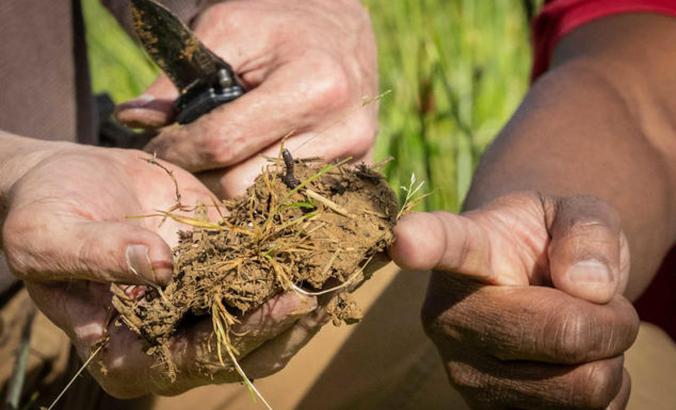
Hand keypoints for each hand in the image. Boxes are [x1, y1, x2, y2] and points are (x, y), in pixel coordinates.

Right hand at [1, 144, 322, 397]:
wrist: (63, 178)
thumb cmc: (42, 212)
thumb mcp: (46, 235)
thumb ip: (95, 256)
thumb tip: (158, 267)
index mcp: (127, 349)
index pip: (194, 359)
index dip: (244, 337)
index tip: (289, 306)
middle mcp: (172, 333)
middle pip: (242, 344)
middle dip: (290, 321)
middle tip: (333, 289)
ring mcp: (200, 298)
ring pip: (260, 311)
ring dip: (302, 294)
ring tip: (344, 269)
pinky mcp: (219, 261)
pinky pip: (259, 267)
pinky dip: (292, 257)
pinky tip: (327, 239)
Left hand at [116, 0, 377, 197]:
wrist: (340, 32)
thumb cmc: (279, 26)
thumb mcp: (226, 29)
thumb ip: (177, 77)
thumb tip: (133, 120)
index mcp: (312, 86)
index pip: (225, 143)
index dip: (179, 150)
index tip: (157, 147)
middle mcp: (343, 130)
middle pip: (246, 185)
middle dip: (204, 176)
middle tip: (186, 159)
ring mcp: (356, 158)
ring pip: (269, 202)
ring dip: (233, 187)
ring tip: (218, 162)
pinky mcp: (359, 172)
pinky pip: (296, 200)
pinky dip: (266, 190)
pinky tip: (253, 166)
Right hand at [390, 193, 639, 408]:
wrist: (531, 290)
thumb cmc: (547, 243)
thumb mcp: (571, 212)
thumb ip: (588, 230)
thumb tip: (589, 288)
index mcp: (467, 248)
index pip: (444, 244)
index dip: (424, 242)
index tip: (403, 239)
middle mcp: (449, 315)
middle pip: (564, 334)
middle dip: (612, 320)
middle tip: (597, 300)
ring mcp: (465, 372)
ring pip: (583, 389)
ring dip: (610, 359)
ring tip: (578, 330)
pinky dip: (605, 394)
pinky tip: (570, 365)